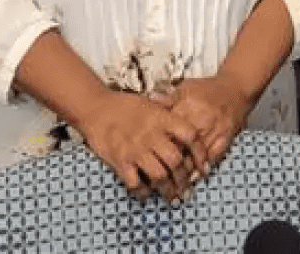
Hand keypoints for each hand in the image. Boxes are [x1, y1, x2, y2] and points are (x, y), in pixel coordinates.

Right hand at [80, 91, 206, 200]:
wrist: (95, 108)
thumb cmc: (124, 105)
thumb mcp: (151, 102)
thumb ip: (170, 113)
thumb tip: (188, 127)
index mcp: (162, 119)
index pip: (190, 136)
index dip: (200, 153)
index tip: (203, 165)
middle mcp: (151, 135)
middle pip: (176, 161)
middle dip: (184, 178)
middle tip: (186, 187)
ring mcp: (135, 149)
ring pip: (160, 176)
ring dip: (167, 189)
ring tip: (171, 196)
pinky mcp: (120, 161)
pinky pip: (136, 183)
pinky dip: (143, 192)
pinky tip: (146, 193)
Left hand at [159, 74, 250, 172]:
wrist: (236, 88)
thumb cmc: (209, 89)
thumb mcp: (186, 87)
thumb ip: (168, 97)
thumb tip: (150, 100)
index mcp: (187, 107)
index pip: (169, 131)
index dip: (158, 146)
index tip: (150, 157)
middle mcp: (201, 121)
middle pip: (181, 148)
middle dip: (170, 164)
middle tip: (160, 178)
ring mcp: (214, 131)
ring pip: (196, 157)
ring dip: (185, 172)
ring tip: (175, 184)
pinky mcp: (225, 138)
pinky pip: (213, 157)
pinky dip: (203, 168)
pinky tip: (194, 177)